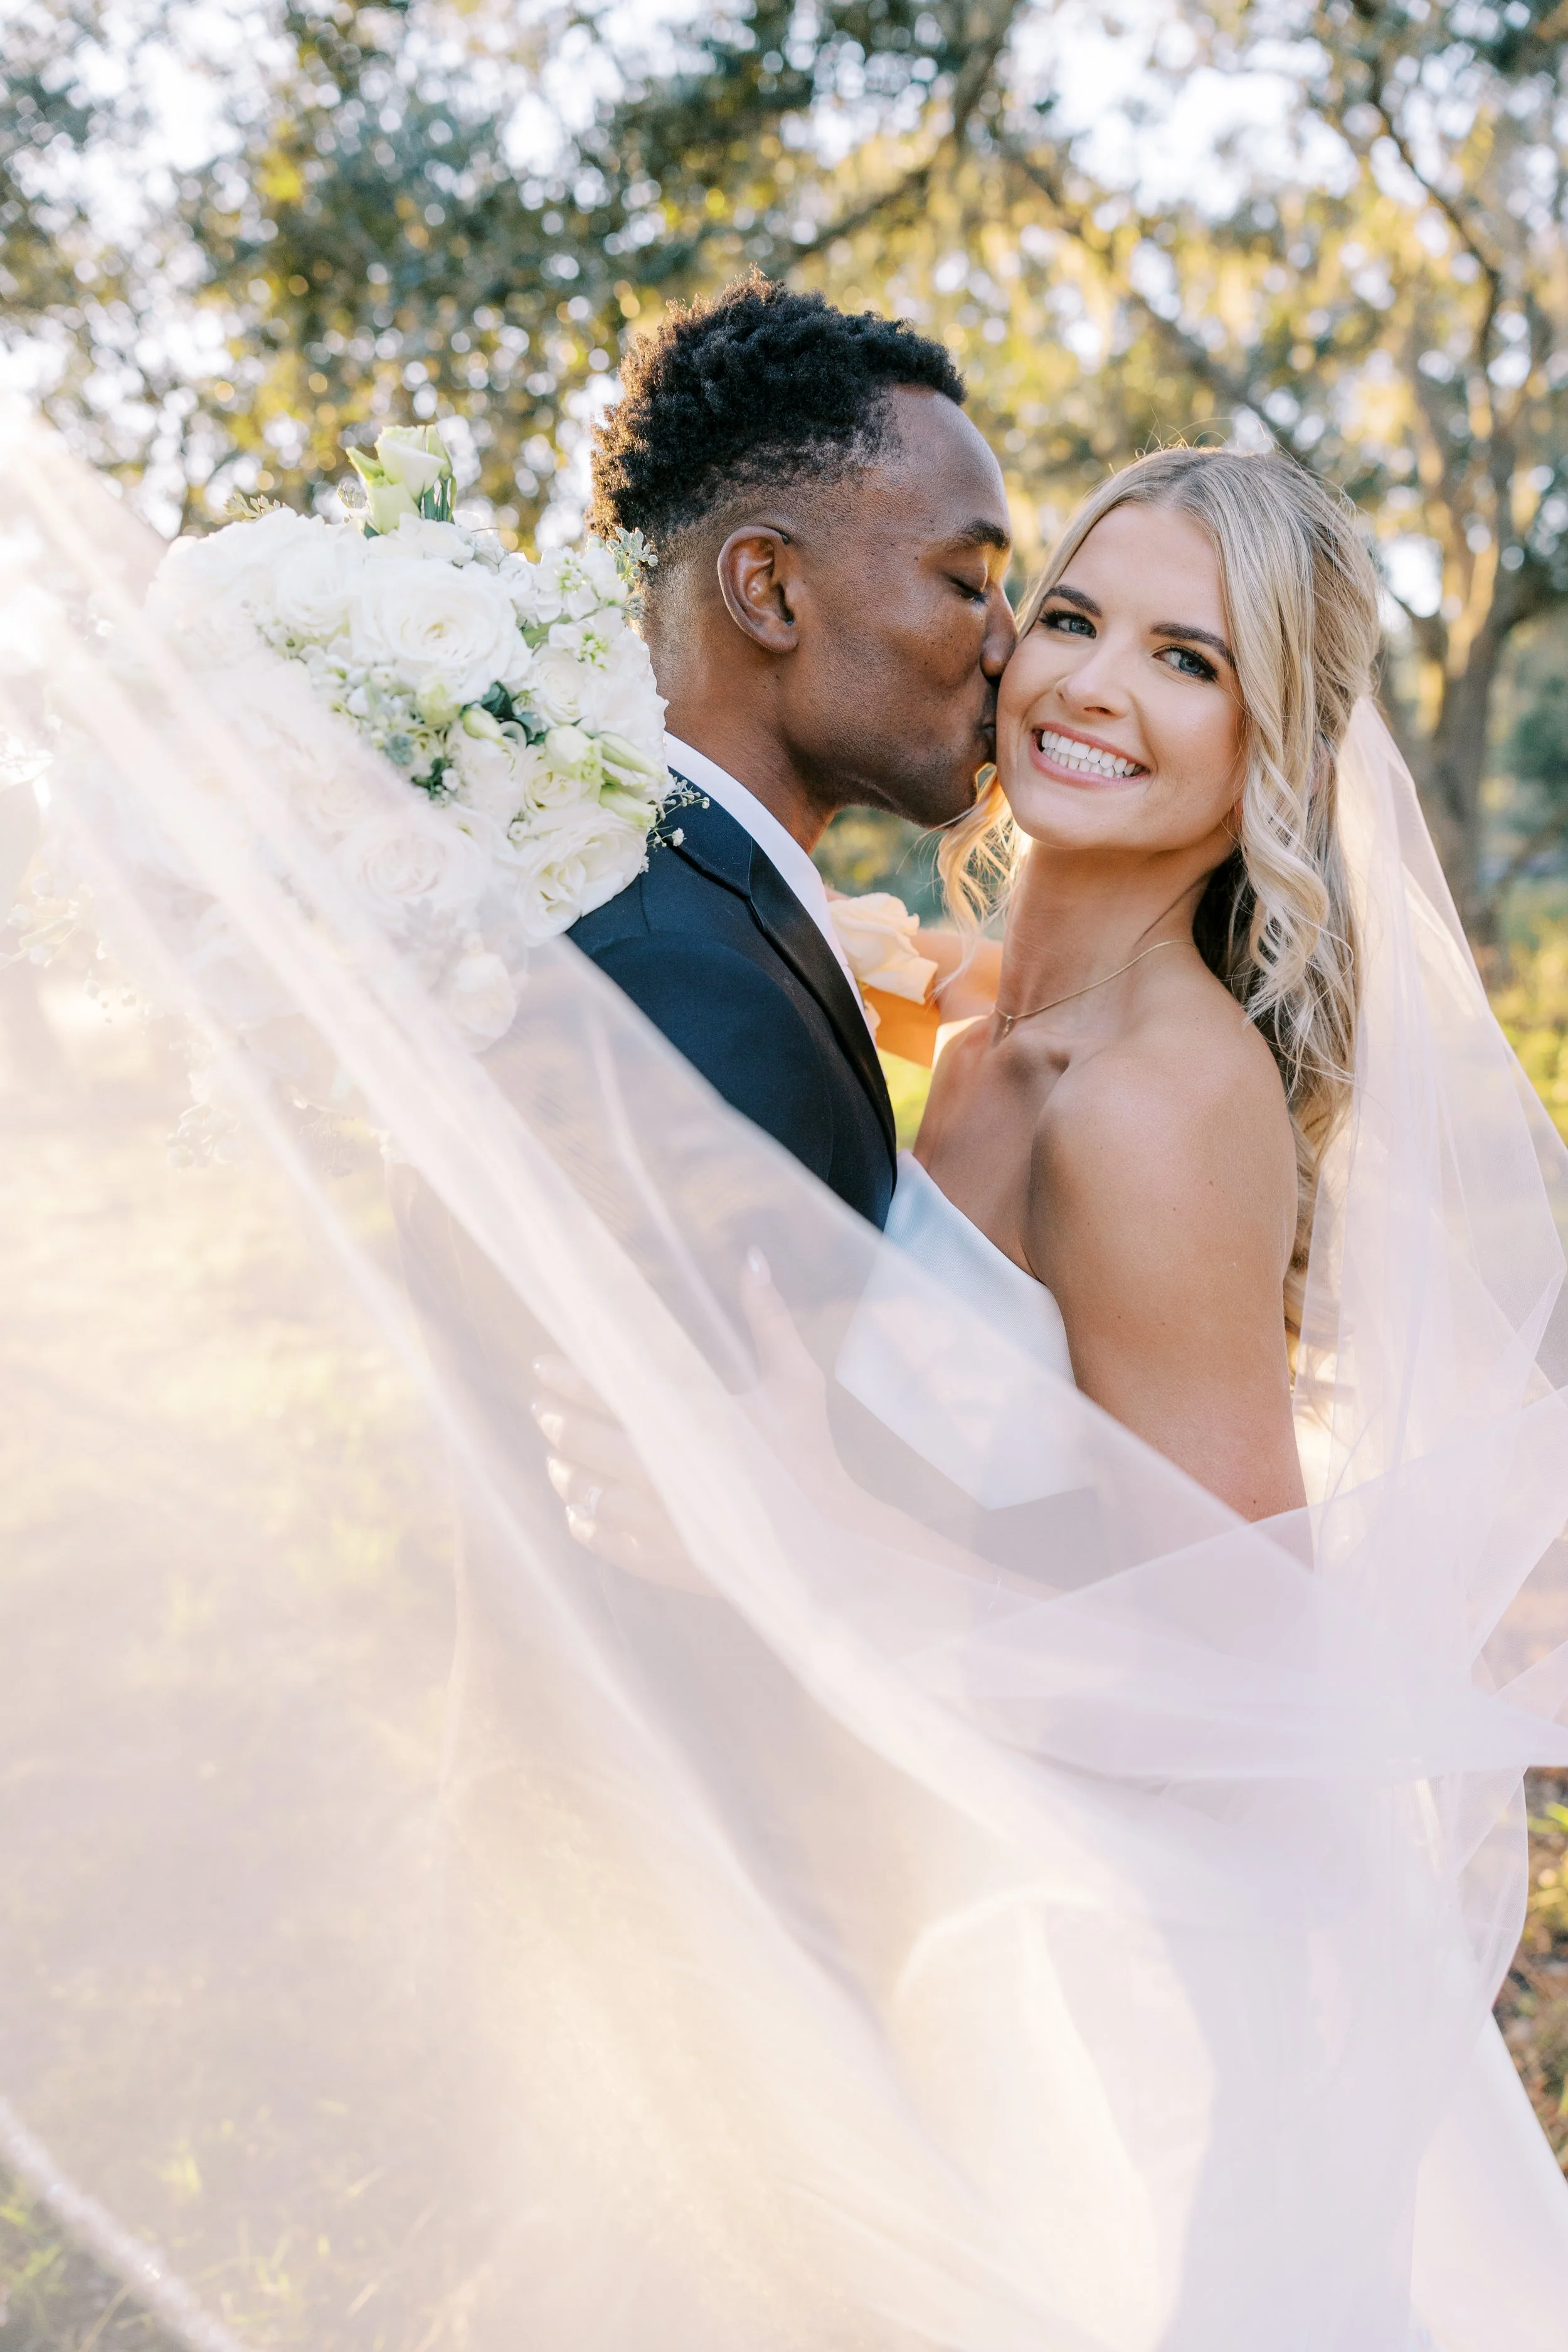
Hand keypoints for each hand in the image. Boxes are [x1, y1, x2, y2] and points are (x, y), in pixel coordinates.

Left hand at [529, 1252, 820, 1594]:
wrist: (829, 1544)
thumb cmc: (811, 1456)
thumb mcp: (795, 1381)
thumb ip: (769, 1319)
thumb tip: (754, 1256)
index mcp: (691, 1420)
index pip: (608, 1390)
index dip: (567, 1376)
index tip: (540, 1365)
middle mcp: (665, 1469)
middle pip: (583, 1442)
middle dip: (556, 1422)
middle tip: (541, 1407)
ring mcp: (660, 1520)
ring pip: (585, 1494)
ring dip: (563, 1473)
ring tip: (554, 1460)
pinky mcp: (664, 1560)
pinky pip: (604, 1540)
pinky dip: (585, 1523)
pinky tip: (579, 1511)